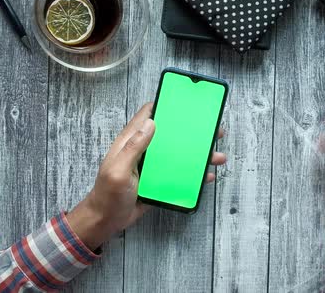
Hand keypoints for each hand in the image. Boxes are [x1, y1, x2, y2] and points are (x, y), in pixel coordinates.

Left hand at [66, 103, 226, 249]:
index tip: (185, 103)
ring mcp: (152, 166)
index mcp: (131, 142)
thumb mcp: (118, 170)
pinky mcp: (159, 181)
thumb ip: (133, 147)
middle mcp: (144, 150)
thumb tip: (152, 123)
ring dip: (197, 155)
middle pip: (171, 135)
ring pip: (179, 155)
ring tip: (217, 156)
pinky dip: (193, 174)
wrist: (106, 221)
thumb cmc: (107, 196)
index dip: (165, 106)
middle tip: (213, 130)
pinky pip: (179, 173)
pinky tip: (206, 176)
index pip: (148, 116)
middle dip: (192, 131)